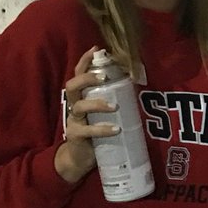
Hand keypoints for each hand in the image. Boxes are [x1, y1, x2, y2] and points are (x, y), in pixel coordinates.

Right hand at [54, 47, 119, 184]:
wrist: (80, 159)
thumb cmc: (95, 131)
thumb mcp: (102, 113)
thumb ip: (112, 99)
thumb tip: (134, 84)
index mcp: (80, 97)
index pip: (79, 74)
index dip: (85, 61)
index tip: (96, 49)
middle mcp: (74, 105)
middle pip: (73, 85)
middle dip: (87, 77)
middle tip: (105, 76)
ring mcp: (73, 120)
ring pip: (79, 106)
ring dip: (97, 103)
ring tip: (114, 106)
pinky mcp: (75, 136)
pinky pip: (87, 130)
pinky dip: (102, 129)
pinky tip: (115, 129)